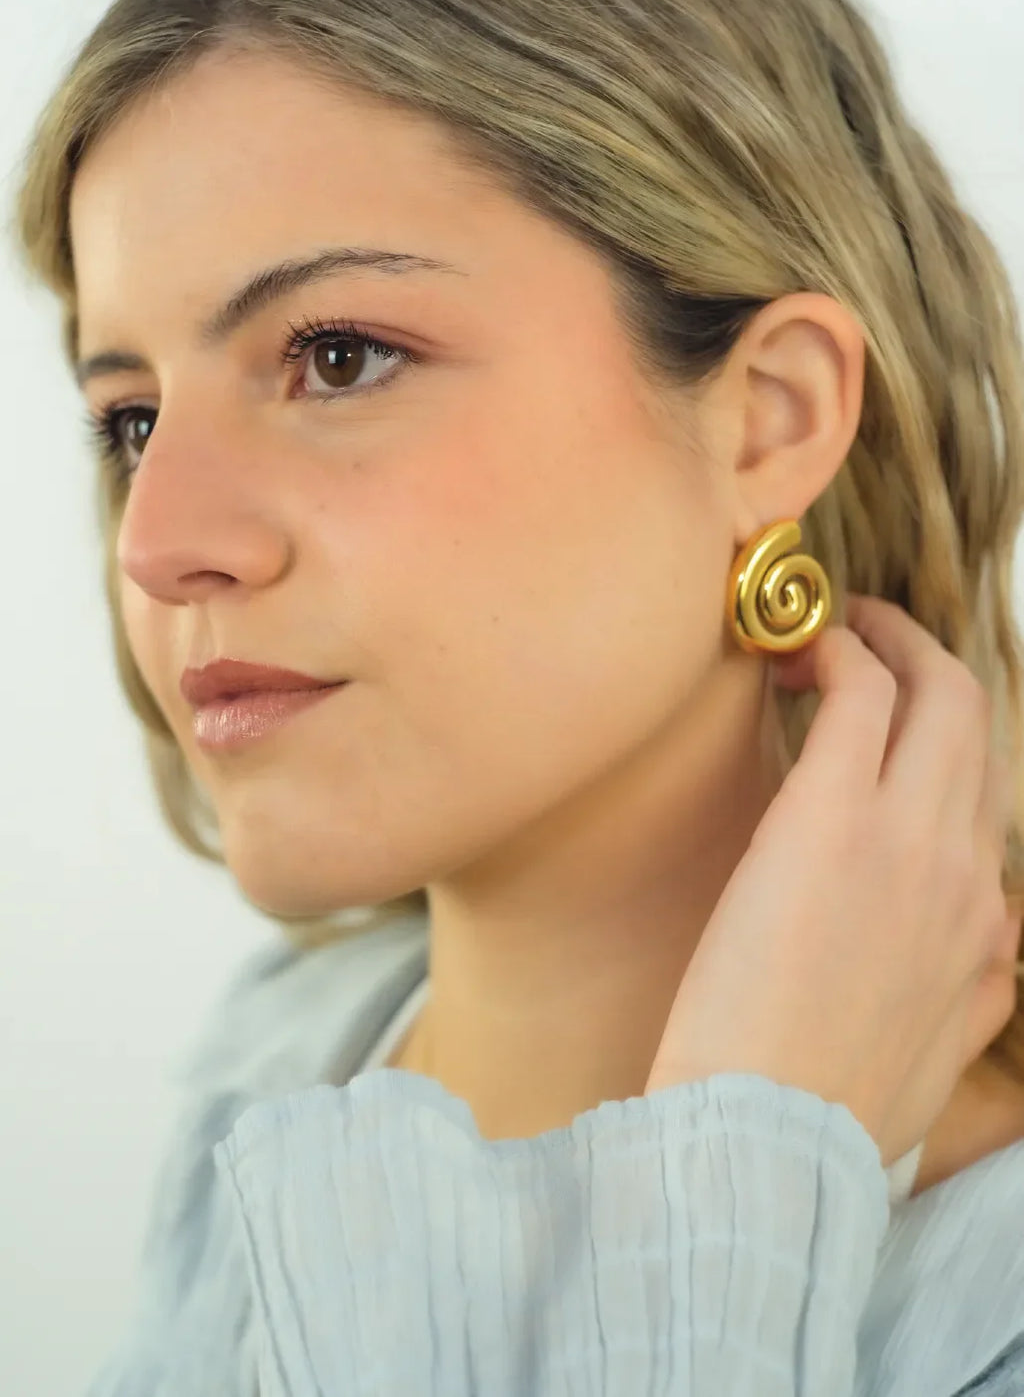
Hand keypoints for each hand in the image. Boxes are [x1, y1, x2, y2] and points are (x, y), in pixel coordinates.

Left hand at [645, 594, 1022, 1167]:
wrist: (769, 1141)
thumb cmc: (824, 1109)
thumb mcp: (939, 1059)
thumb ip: (976, 995)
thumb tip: (996, 958)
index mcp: (986, 928)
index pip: (985, 801)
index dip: (941, 747)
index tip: (891, 729)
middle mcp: (967, 871)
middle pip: (977, 725)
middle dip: (932, 662)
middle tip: (876, 638)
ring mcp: (909, 837)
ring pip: (939, 693)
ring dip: (893, 641)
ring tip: (840, 628)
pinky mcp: (832, 818)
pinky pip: (865, 694)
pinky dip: (846, 653)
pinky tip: (800, 655)